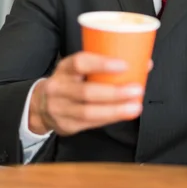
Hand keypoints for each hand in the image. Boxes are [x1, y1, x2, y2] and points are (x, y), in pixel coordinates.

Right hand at [29, 51, 152, 135]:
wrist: (41, 105)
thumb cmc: (71, 82)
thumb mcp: (80, 69)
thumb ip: (107, 66)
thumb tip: (145, 62)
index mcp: (64, 68)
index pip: (80, 63)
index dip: (102, 64)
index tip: (124, 64)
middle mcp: (59, 88)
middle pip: (86, 92)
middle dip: (114, 92)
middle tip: (137, 89)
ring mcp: (60, 108)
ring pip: (88, 112)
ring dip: (115, 110)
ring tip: (135, 106)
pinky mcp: (67, 125)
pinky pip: (90, 123)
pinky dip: (110, 119)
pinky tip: (125, 114)